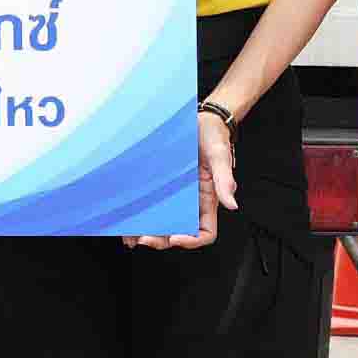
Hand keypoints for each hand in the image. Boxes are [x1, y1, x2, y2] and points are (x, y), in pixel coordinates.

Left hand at [126, 109, 234, 252]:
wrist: (199, 117)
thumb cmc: (214, 135)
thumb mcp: (220, 155)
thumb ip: (225, 181)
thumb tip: (232, 205)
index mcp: (208, 200)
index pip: (205, 231)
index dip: (192, 239)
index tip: (175, 237)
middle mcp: (190, 201)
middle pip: (177, 230)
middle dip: (161, 239)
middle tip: (144, 239)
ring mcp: (173, 194)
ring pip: (160, 221)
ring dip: (145, 231)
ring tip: (129, 235)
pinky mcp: (158, 184)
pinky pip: (148, 203)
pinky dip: (137, 214)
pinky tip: (125, 219)